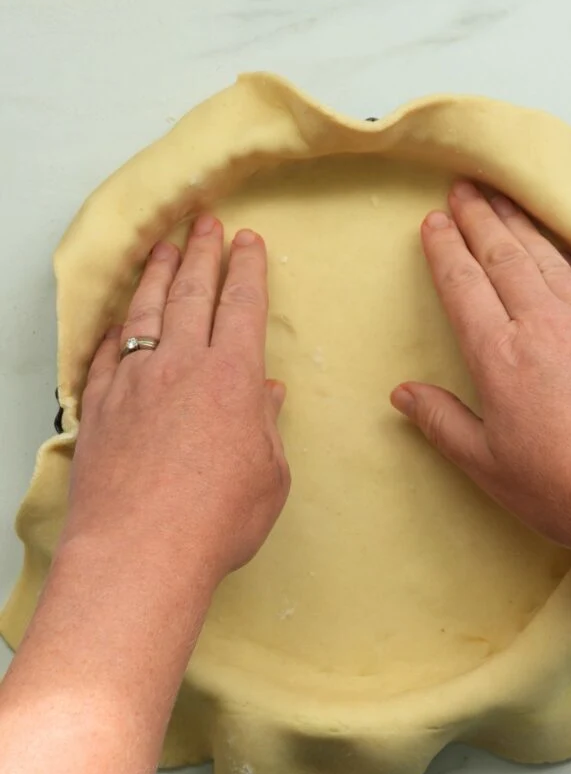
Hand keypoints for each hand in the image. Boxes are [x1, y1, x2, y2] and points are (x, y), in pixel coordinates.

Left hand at [64, 215, 289, 582]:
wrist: (139, 551)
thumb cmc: (217, 519)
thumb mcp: (269, 474)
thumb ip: (265, 425)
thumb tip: (265, 391)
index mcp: (230, 376)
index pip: (241, 305)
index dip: (247, 269)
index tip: (249, 241)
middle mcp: (179, 365)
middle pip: (191, 293)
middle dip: (202, 252)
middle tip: (206, 222)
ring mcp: (133, 382)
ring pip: (144, 311)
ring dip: (157, 274)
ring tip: (164, 247)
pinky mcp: (98, 407)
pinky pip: (105, 354)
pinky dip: (113, 330)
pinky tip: (117, 321)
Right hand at [391, 181, 570, 556]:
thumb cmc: (566, 488)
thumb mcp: (488, 466)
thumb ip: (442, 422)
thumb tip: (402, 393)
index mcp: (499, 356)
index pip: (463, 286)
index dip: (445, 250)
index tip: (433, 221)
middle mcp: (542, 325)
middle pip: (503, 257)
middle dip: (479, 218)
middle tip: (463, 187)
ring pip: (545, 257)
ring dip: (519, 223)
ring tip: (501, 198)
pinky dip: (563, 253)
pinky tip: (555, 247)